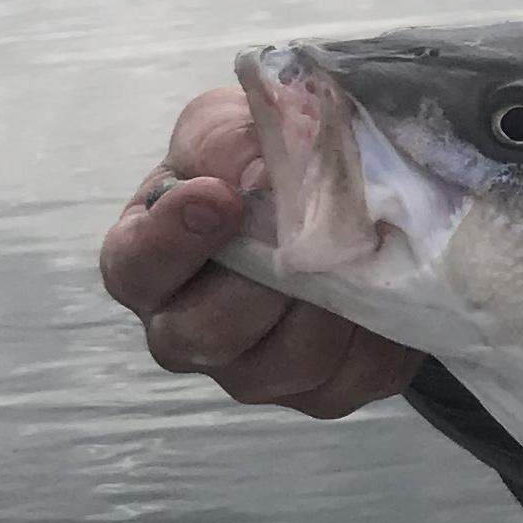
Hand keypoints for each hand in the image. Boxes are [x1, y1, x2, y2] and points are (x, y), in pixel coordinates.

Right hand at [98, 85, 423, 418]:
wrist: (339, 207)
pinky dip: (380, 324)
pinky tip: (386, 277)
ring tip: (359, 241)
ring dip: (331, 297)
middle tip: (307, 226)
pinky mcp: (326, 393)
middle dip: (263, 277)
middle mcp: (186, 331)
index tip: (220, 197)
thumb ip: (226, 138)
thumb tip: (251, 161)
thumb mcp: (232, 130)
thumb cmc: (257, 168)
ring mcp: (256, 373)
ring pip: (291, 359)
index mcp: (146, 264)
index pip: (135, 266)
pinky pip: (356, 373)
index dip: (173, 238)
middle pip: (207, 333)